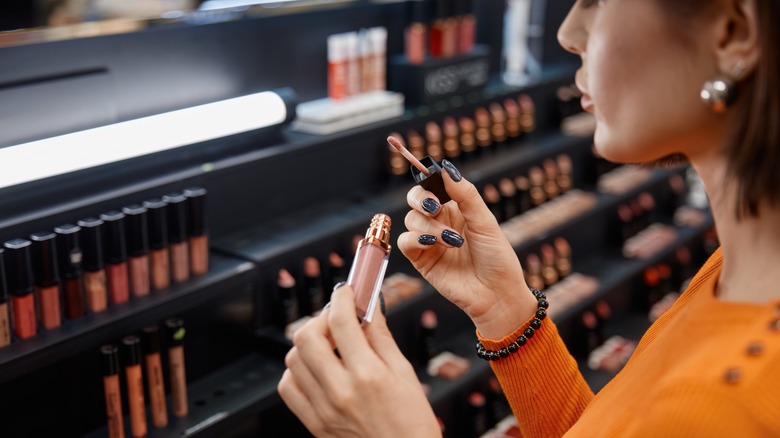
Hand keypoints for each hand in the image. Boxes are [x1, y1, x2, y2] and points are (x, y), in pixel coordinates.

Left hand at [277, 285, 440, 437]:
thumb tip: (370, 308)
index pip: (342, 321)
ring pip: (293, 359)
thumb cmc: (412, 425)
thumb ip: (382, 337)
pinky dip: (297, 371)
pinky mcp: (313, 423)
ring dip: (308, 344)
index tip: (346, 292)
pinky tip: (317, 369)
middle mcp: (340, 391)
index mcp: (368, 375)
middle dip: (320, 319)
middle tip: (336, 319)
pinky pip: (288, 387)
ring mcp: (323, 409)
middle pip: (306, 337)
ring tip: (329, 345)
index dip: (342, 297)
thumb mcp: (405, 374)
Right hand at [397, 160, 536, 338]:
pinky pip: (405, 242)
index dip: (428, 180)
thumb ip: (465, 195)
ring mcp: (429, 241)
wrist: (497, 294)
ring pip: (411, 220)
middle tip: (435, 207)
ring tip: (452, 241)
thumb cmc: (497, 258)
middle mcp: (439, 223)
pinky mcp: (421, 260)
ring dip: (429, 227)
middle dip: (420, 198)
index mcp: (456, 210)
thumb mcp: (485, 221)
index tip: (431, 177)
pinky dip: (414, 239)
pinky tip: (432, 243)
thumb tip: (447, 169)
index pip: (433, 186)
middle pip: (415, 199)